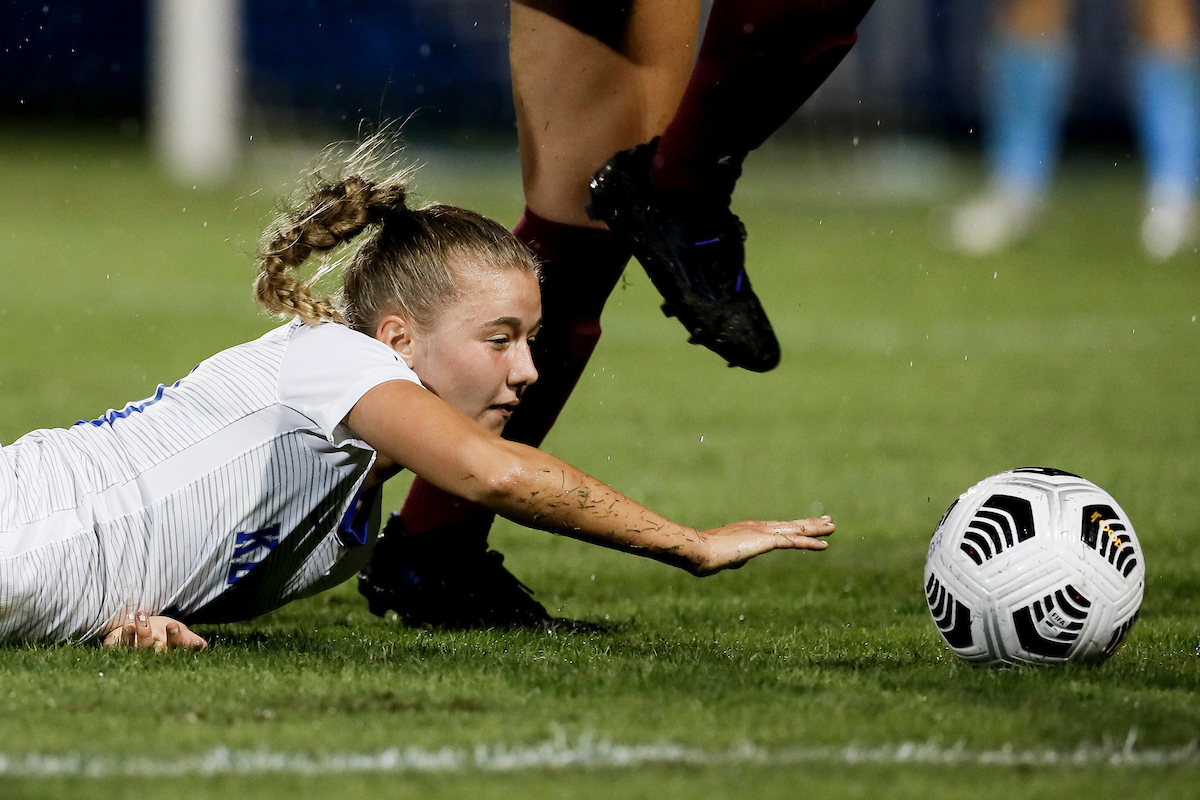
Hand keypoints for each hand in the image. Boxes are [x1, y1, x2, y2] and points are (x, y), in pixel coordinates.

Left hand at [102, 611, 208, 651]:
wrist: (139, 626)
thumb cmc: (162, 630)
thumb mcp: (179, 631)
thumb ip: (189, 638)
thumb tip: (203, 646)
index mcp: (169, 653)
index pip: (175, 650)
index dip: (174, 640)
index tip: (173, 625)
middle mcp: (152, 657)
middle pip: (153, 650)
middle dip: (152, 634)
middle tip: (153, 620)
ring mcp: (135, 655)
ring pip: (136, 646)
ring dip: (138, 630)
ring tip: (140, 614)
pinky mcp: (119, 652)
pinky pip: (120, 644)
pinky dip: (125, 630)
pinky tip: (129, 618)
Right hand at [686, 515, 834, 575]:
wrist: (699, 550)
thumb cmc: (704, 556)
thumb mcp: (722, 558)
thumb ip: (734, 558)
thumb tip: (740, 561)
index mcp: (748, 530)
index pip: (777, 528)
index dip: (793, 526)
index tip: (805, 525)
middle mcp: (758, 527)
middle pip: (791, 524)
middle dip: (810, 523)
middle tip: (828, 519)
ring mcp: (763, 532)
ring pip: (796, 530)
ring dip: (816, 529)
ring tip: (833, 526)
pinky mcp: (766, 541)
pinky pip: (793, 542)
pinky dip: (810, 543)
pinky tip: (824, 545)